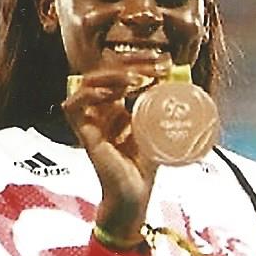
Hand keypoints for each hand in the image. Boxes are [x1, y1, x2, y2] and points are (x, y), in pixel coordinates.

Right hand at [62, 68, 161, 244]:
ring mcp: (91, 120)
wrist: (135, 194)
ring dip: (113, 76)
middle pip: (105, 71)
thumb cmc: (145, 165)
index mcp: (117, 105)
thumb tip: (181, 79)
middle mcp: (101, 109)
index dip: (138, 62)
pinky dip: (91, 95)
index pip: (120, 72)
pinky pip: (74, 107)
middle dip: (129, 63)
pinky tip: (114, 94)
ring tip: (138, 79)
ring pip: (88, 82)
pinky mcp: (84, 134)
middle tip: (156, 64)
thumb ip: (162, 106)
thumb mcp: (158, 129)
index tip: (163, 61)